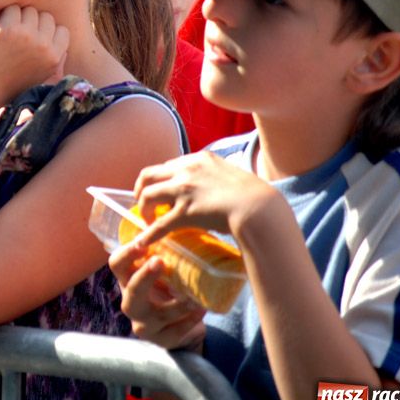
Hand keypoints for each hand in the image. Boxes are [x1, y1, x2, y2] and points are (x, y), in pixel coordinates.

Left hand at [0, 5, 68, 105]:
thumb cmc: (5, 86)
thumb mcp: (37, 77)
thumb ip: (54, 60)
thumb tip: (63, 40)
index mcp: (54, 59)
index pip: (61, 30)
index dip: (45, 32)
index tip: (30, 40)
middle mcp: (45, 47)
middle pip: (45, 17)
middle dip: (30, 23)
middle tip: (14, 36)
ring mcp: (28, 37)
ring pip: (28, 10)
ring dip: (15, 18)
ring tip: (4, 34)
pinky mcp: (8, 30)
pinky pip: (11, 9)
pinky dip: (2, 17)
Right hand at [110, 242, 205, 349]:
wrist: (185, 325)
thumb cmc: (174, 288)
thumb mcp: (168, 269)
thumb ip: (170, 251)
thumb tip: (189, 217)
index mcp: (129, 279)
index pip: (117, 264)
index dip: (126, 254)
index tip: (142, 242)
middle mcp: (131, 301)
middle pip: (130, 290)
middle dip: (144, 277)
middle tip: (160, 261)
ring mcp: (143, 323)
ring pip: (156, 314)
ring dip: (177, 304)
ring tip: (194, 296)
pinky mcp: (160, 340)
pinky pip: (173, 332)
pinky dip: (188, 321)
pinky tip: (201, 311)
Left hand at [131, 151, 280, 243]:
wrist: (259, 208)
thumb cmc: (254, 195)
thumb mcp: (231, 174)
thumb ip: (216, 175)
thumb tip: (215, 183)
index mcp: (199, 159)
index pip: (169, 164)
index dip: (161, 179)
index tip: (159, 189)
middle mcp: (187, 169)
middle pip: (148, 175)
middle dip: (140, 189)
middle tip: (142, 202)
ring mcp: (183, 189)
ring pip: (148, 196)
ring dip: (143, 209)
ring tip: (146, 220)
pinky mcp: (185, 211)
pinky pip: (159, 224)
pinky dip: (148, 234)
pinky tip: (143, 241)